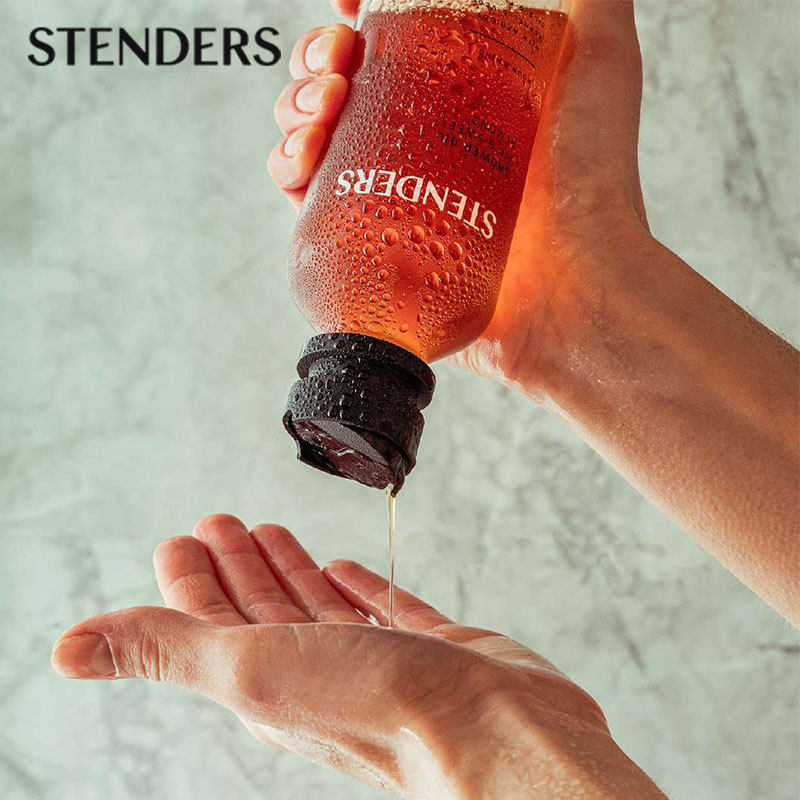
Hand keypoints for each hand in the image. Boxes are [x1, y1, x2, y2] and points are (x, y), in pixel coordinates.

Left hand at [52, 514, 665, 798]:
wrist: (500, 735)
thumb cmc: (379, 707)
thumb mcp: (250, 668)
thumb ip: (166, 651)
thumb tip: (65, 648)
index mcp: (267, 682)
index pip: (211, 622)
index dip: (190, 580)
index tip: (183, 536)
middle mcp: (316, 676)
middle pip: (262, 610)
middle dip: (237, 563)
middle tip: (220, 520)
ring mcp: (377, 662)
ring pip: (317, 607)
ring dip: (288, 569)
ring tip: (272, 529)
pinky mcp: (429, 649)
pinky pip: (380, 609)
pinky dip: (356, 586)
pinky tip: (343, 566)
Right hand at [268, 0, 649, 395]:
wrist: (573, 282)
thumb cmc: (593, 173)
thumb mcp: (599, 52)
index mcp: (454, 93)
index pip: (385, 43)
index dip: (356, 17)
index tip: (346, 5)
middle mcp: (418, 141)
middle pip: (340, 84)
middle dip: (319, 57)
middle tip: (339, 59)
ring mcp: (393, 191)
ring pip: (312, 134)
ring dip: (295, 104)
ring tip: (324, 105)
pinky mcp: (371, 242)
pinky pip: (307, 199)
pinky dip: (289, 165)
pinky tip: (306, 154)